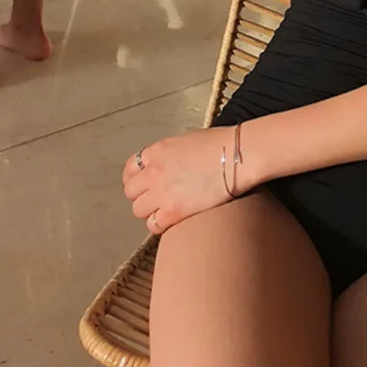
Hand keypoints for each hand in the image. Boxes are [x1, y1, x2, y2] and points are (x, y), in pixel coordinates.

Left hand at [122, 128, 243, 232]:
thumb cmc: (220, 145)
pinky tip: (171, 220)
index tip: (144, 185)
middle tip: (157, 199)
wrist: (237, 156)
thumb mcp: (185, 141)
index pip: (129, 169)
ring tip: (166, 209)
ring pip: (139, 210)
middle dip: (142, 196)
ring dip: (150, 211)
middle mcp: (153, 171)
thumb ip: (167, 155)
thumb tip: (165, 166)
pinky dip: (160, 224)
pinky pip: (153, 225)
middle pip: (131, 192)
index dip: (136, 179)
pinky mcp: (174, 211)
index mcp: (156, 151)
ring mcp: (162, 192)